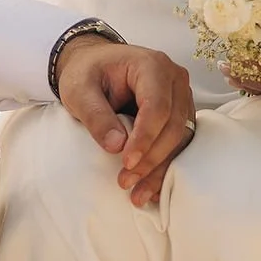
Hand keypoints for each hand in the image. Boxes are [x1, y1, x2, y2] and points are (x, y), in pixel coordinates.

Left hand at [54, 35, 197, 208]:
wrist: (94, 66)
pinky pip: (179, 143)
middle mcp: (174, 80)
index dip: (144, 138)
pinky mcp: (179, 114)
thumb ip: (96, 115)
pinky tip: (152, 189)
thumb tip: (117, 146)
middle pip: (172, 126)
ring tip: (138, 194)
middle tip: (125, 181)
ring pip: (180, 138)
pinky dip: (165, 166)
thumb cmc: (88, 72)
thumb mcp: (79, 91)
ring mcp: (181, 97)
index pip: (157, 106)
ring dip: (160, 169)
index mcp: (152, 66)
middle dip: (151, 159)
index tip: (126, 162)